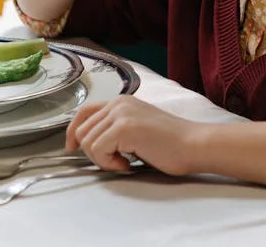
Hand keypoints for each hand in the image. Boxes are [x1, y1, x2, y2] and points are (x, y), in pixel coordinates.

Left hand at [65, 95, 200, 175]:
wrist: (193, 145)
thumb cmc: (171, 143)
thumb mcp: (137, 128)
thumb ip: (115, 128)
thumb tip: (88, 142)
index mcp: (121, 101)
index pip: (83, 111)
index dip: (72, 131)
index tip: (72, 147)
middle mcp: (119, 103)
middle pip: (82, 130)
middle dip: (93, 152)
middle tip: (117, 160)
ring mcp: (121, 113)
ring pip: (87, 142)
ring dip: (103, 159)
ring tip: (125, 161)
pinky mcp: (124, 128)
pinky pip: (98, 149)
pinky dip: (109, 163)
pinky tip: (128, 163)